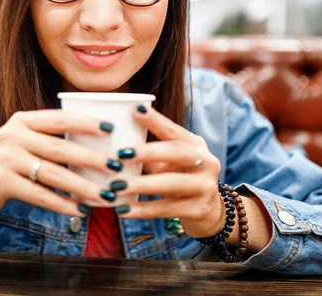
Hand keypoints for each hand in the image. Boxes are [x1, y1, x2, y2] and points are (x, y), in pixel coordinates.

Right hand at [0, 110, 121, 217]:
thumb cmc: (8, 162)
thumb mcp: (24, 141)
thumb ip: (50, 139)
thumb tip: (98, 147)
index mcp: (23, 120)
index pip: (60, 118)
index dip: (86, 123)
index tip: (112, 130)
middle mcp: (13, 135)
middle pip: (60, 147)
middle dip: (91, 158)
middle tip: (116, 167)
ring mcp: (5, 158)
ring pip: (52, 174)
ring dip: (82, 186)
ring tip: (105, 195)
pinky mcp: (1, 182)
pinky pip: (39, 195)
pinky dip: (62, 204)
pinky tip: (80, 210)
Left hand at [112, 105, 226, 238]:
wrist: (209, 213)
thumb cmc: (179, 180)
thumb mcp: (169, 164)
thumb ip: (149, 153)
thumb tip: (112, 143)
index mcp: (196, 145)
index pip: (174, 130)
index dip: (156, 120)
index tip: (135, 110)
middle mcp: (206, 162)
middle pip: (178, 152)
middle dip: (148, 152)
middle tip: (120, 155)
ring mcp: (205, 186)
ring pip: (172, 183)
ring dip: (141, 185)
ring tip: (115, 188)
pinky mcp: (199, 209)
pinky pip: (168, 209)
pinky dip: (144, 210)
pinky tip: (124, 211)